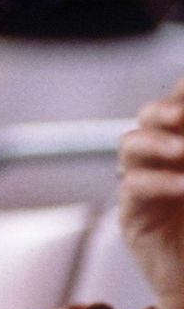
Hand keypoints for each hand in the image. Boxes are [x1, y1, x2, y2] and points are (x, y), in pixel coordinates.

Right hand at [120, 78, 183, 308]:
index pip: (177, 105)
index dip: (181, 92)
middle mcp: (163, 160)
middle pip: (148, 117)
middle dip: (164, 110)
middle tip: (183, 114)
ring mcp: (144, 185)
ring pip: (130, 146)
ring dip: (155, 142)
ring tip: (182, 149)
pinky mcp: (132, 215)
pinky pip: (134, 188)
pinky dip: (158, 183)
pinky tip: (183, 187)